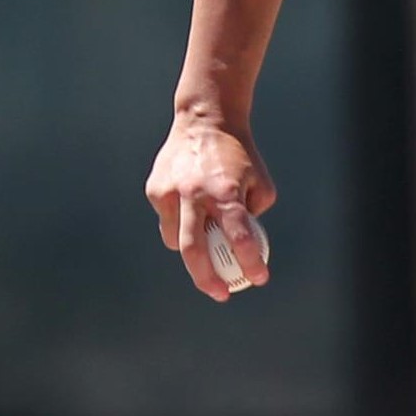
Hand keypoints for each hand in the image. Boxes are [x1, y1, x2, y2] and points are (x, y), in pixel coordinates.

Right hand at [144, 115, 276, 300]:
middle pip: (195, 250)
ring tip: (204, 235)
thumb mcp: (259, 182)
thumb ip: (253, 214)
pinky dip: (179, 222)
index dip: (250, 262)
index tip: (258, 279)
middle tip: (221, 293)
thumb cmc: (238, 155)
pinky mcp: (155, 190)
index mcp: (226, 191)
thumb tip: (245, 247)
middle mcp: (195, 193)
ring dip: (191, 248)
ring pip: (176, 240)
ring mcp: (171, 192)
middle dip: (207, 279)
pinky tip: (190, 205)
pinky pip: (167, 220)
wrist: (205, 121)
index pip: (240, 236)